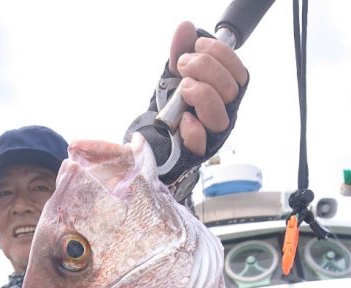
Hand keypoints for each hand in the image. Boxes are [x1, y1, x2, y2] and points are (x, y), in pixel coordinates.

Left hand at [169, 21, 247, 156]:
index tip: (197, 47)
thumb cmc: (175, 102)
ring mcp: (212, 133)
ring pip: (220, 116)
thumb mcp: (178, 73)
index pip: (239, 73)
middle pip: (231, 90)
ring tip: (184, 88)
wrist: (157, 133)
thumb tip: (186, 28)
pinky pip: (200, 143)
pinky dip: (192, 128)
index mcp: (226, 93)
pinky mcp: (196, 151)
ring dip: (202, 95)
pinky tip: (184, 118)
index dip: (221, 55)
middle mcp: (225, 112)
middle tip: (183, 66)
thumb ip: (182, 50)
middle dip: (206, 69)